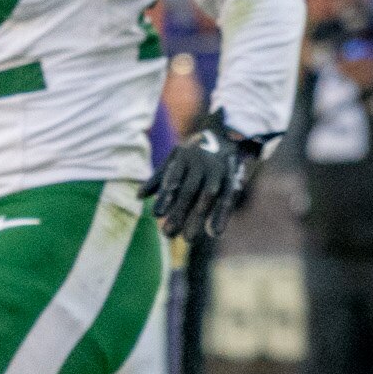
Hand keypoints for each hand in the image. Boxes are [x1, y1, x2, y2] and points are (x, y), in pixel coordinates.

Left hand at [143, 113, 267, 244]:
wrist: (228, 133)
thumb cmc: (194, 151)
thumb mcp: (175, 159)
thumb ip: (159, 178)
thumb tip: (139, 197)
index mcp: (184, 159)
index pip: (173, 180)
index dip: (165, 197)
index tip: (155, 215)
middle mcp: (201, 165)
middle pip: (189, 192)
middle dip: (179, 214)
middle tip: (167, 235)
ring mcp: (218, 172)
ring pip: (207, 197)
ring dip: (198, 219)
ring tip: (188, 240)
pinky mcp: (233, 179)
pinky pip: (228, 199)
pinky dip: (222, 216)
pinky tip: (215, 233)